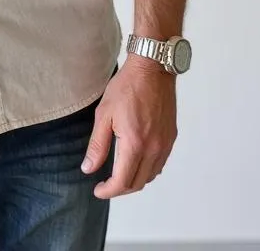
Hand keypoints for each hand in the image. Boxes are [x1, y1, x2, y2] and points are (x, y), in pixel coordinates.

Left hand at [81, 58, 177, 197]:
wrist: (152, 69)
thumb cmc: (126, 87)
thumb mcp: (104, 114)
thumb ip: (97, 145)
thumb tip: (88, 168)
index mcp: (134, 144)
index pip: (122, 182)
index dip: (108, 191)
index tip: (97, 190)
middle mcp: (153, 149)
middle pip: (137, 184)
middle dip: (119, 189)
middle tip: (105, 184)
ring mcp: (164, 144)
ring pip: (150, 176)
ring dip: (134, 181)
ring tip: (119, 174)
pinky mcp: (171, 138)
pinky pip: (159, 164)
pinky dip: (147, 170)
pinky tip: (136, 162)